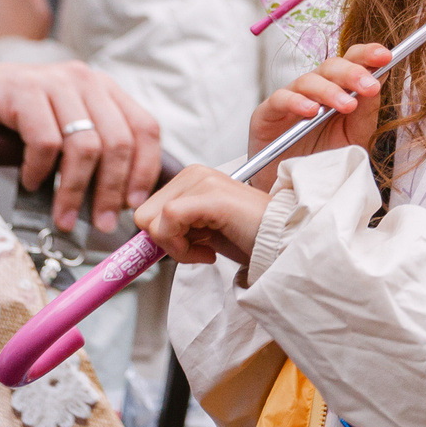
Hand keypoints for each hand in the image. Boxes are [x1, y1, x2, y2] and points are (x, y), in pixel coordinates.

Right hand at [0, 38, 163, 235]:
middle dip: (110, 190)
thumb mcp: (60, 128)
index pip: (145, 128)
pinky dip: (40, 170)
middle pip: (119, 141)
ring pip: (85, 145)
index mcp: (102, 89)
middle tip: (99, 223)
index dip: (145, 170)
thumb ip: (89, 150)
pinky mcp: (22, 90)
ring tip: (62, 216)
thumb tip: (117, 200)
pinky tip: (30, 182)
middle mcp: (84, 80)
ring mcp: (53, 82)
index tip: (134, 205)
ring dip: (74, 190)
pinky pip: (45, 141)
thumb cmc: (10, 116)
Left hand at [133, 166, 269, 265]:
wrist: (282, 244)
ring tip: (205, 249)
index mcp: (191, 178)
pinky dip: (182, 249)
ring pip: (152, 220)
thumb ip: (174, 228)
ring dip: (176, 247)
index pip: (147, 209)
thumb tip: (144, 242)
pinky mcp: (210, 196)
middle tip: (197, 249)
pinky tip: (208, 252)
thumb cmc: (248, 239)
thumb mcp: (201, 232)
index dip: (160, 237)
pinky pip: (168, 221)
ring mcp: (203, 181)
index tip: (184, 249)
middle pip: (143, 215)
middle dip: (166, 242)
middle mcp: (195, 174)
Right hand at [243, 46, 384, 189]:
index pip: (353, 62)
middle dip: (353, 73)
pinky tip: (311, 110)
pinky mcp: (268, 113)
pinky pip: (281, 99)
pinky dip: (296, 102)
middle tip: (369, 86)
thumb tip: (378, 83)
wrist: (292, 186)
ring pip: (309, 80)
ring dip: (330, 90)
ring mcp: (291, 98)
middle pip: (332, 67)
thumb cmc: (323, 160)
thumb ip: (365, 113)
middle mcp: (315, 89)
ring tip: (347, 105)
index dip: (367, 55)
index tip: (385, 56)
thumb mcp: (353, 138)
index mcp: (339, 89)